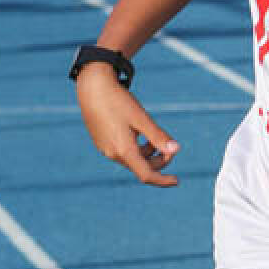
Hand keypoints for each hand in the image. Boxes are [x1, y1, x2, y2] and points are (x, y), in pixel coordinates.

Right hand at [75, 66, 180, 185]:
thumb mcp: (141, 118)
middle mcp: (112, 154)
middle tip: (170, 147)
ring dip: (147, 153)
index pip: (147, 175)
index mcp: (124, 150)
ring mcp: (105, 148)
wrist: (92, 88)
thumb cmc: (118, 101)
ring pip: (132, 159)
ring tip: (154, 137)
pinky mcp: (101, 141)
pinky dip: (136, 148)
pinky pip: (122, 152)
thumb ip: (158, 136)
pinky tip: (139, 133)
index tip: (176, 181)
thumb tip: (176, 149)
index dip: (163, 180)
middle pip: (141, 167)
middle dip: (159, 161)